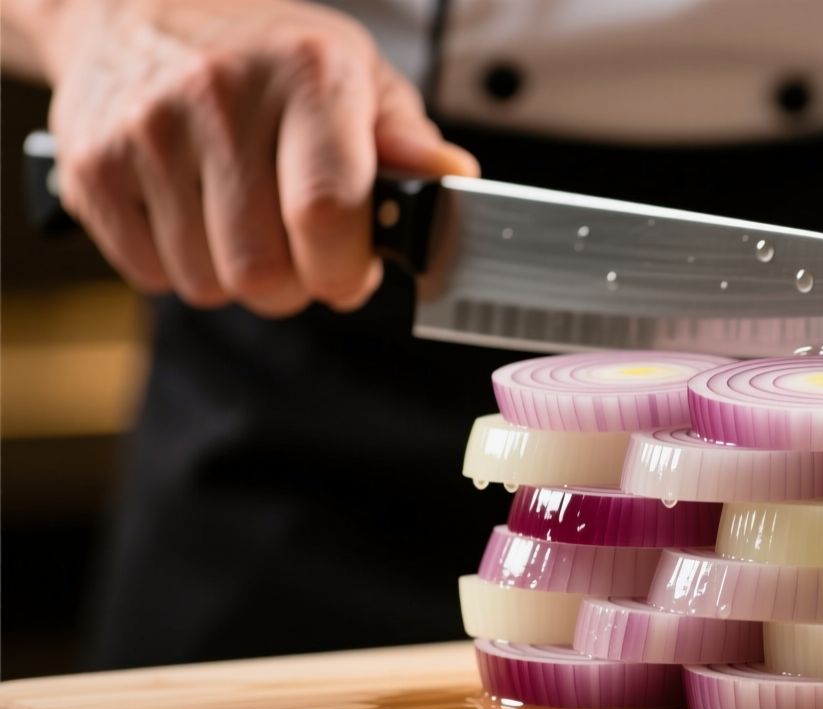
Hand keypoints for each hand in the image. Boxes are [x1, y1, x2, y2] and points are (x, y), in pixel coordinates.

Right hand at [32, 0, 477, 315]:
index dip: (345, 271)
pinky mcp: (92, 165)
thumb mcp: (356, 74)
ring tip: (245, 224)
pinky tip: (193, 215)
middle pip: (264, 270)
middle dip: (295, 287)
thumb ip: (406, 139)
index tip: (351, 272)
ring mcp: (147, 131)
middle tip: (300, 254)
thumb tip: (450, 179)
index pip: (326, 214)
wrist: (138, 9)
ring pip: (208, 283)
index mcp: (305, 75)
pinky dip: (180, 267)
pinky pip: (151, 274)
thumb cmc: (268, 57)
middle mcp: (220, 96)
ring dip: (238, 278)